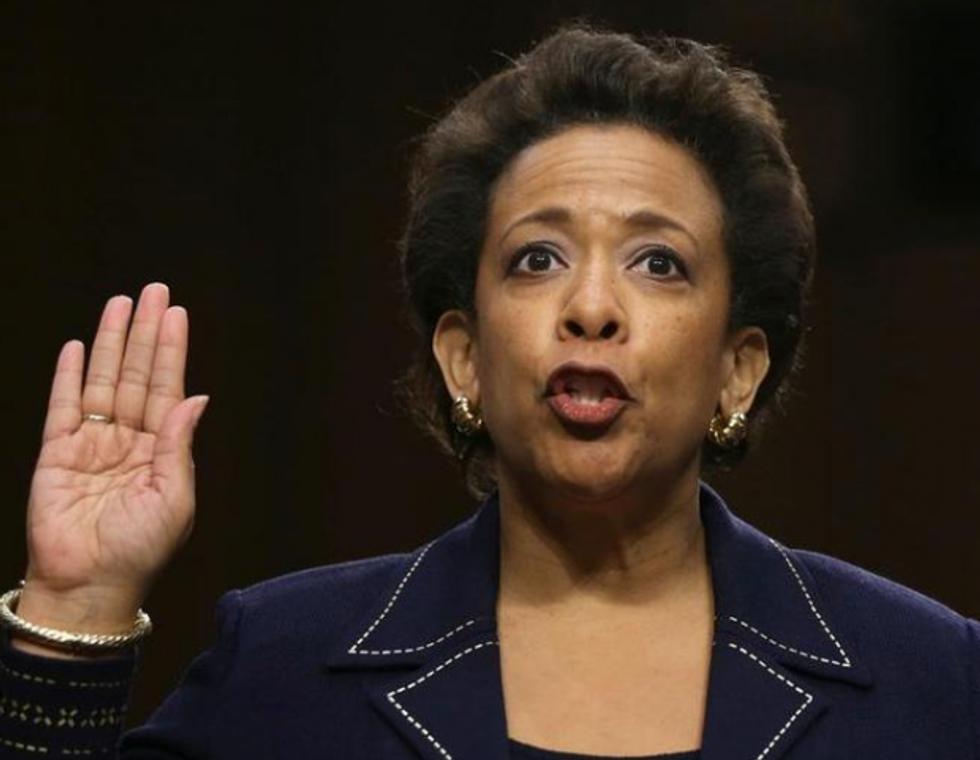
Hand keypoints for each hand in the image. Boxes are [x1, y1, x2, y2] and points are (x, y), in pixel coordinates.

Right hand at [16, 283, 208, 639]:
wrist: (89, 586)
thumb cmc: (139, 550)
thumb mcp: (173, 498)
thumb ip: (178, 445)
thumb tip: (196, 398)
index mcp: (161, 450)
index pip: (167, 388)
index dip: (171, 350)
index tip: (176, 315)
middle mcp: (129, 440)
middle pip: (138, 374)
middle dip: (145, 333)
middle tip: (153, 291)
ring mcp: (92, 444)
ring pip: (104, 381)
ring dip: (112, 342)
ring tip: (120, 304)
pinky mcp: (57, 454)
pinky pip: (63, 407)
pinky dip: (70, 376)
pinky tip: (80, 348)